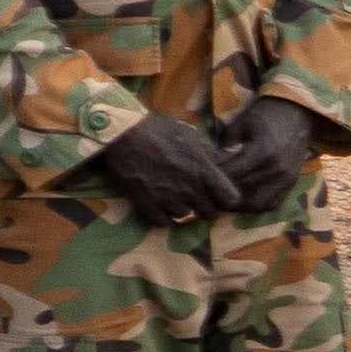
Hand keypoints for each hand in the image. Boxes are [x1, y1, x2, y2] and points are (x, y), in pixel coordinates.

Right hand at [92, 113, 247, 224]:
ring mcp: (167, 197)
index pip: (230, 198)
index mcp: (202, 169)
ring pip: (186, 218)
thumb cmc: (156, 129)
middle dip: (206, 207)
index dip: (227, 198)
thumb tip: (222, 159)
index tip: (219, 193)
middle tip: (197, 199)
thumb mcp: (189, 135)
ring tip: (176, 200)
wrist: (120, 133)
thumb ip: (207, 152)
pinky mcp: (146, 203)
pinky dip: (164, 217)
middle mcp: (188, 187)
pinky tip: (161, 206)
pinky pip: (163, 222)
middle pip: (210, 213)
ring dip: (184, 211)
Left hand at [213, 95, 320, 213]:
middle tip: (206, 191)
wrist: (298, 112)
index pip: (229, 175)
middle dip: (220, 194)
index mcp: (262, 153)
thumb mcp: (241, 124)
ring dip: (238, 205)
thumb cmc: (266, 115)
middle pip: (240, 192)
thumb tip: (209, 164)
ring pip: (255, 204)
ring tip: (223, 199)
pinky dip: (255, 205)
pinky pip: (271, 203)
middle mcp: (276, 170)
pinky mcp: (291, 183)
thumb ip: (225, 145)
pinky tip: (243, 200)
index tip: (200, 176)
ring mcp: (286, 179)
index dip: (212, 179)